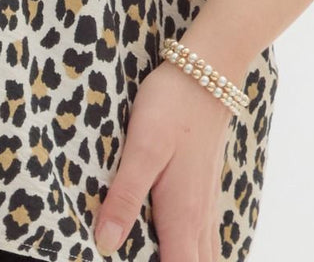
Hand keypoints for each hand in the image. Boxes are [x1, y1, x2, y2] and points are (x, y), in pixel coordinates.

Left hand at [94, 58, 231, 261]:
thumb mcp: (141, 147)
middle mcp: (198, 216)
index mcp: (181, 214)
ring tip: (167, 258)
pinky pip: (207, 238)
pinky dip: (198, 253)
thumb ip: (125, 196)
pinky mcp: (204, 188)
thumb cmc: (172, 105)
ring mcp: (205, 203)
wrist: (208, 70)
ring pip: (207, 255)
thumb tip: (105, 243)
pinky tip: (184, 248)